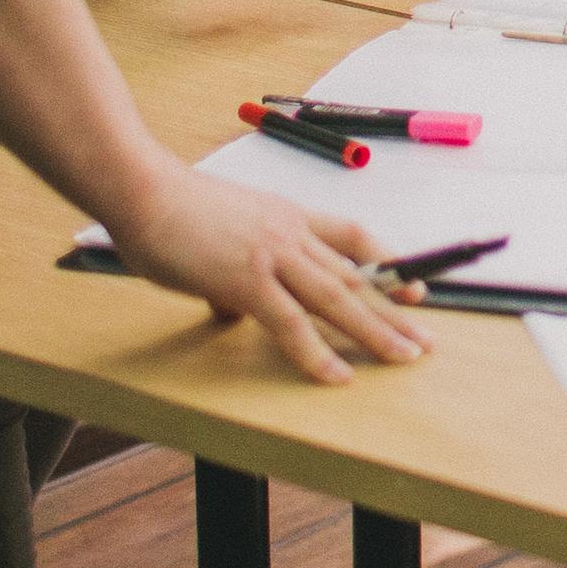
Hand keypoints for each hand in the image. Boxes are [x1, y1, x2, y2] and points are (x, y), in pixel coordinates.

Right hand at [96, 166, 427, 383]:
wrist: (143, 192)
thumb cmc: (170, 210)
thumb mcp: (220, 232)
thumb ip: (236, 268)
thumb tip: (232, 304)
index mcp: (287, 216)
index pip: (352, 236)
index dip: (387, 261)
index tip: (411, 284)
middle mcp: (291, 233)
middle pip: (355, 275)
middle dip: (394, 310)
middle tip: (423, 339)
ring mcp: (273, 256)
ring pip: (338, 299)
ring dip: (375, 332)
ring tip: (404, 357)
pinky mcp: (248, 281)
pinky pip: (292, 324)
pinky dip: (317, 354)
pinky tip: (338, 375)